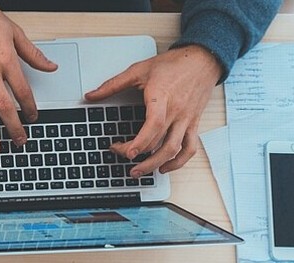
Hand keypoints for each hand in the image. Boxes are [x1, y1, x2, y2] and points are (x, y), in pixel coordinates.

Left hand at [85, 45, 220, 176]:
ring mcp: (186, 119)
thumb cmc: (173, 64)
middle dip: (138, 154)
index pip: (154, 124)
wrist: (202, 59)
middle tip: (121, 155)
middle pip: (159, 141)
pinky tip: (164, 167)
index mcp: (162, 97)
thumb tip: (91, 95)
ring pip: (174, 149)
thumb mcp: (139, 70)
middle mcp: (176, 111)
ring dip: (156, 164)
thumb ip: (113, 84)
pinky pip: (190, 148)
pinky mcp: (193, 123)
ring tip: (139, 172)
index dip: (141, 142)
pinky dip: (179, 162)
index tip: (127, 152)